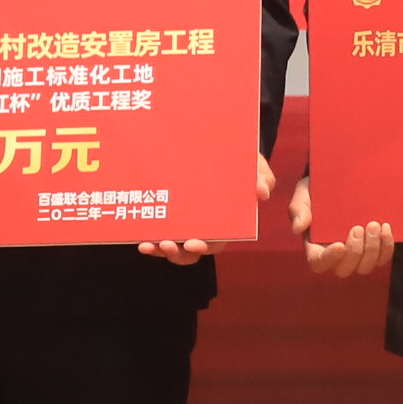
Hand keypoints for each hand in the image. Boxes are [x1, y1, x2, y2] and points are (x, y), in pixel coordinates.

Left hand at [136, 153, 280, 268]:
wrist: (220, 150)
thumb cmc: (241, 162)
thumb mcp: (255, 165)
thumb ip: (261, 177)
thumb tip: (262, 192)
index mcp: (225, 222)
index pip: (216, 242)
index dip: (205, 246)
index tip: (193, 243)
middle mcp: (203, 228)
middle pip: (190, 251)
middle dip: (177, 253)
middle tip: (166, 244)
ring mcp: (184, 223)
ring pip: (172, 247)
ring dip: (160, 250)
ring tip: (148, 245)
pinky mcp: (169, 215)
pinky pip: (158, 233)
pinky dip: (149, 238)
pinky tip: (141, 238)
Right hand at [297, 176, 393, 279]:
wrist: (339, 183)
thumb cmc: (317, 192)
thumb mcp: (304, 195)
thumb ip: (298, 210)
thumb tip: (298, 228)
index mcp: (315, 247)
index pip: (319, 263)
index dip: (330, 259)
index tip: (340, 245)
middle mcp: (336, 256)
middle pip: (344, 269)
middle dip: (354, 251)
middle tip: (358, 228)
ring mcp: (356, 255)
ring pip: (365, 267)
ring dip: (372, 250)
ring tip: (374, 225)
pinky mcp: (373, 249)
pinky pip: (382, 258)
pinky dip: (386, 247)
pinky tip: (386, 228)